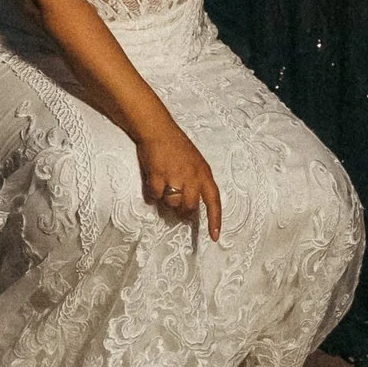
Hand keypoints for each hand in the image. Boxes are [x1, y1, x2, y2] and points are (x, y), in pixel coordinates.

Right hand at [136, 123, 222, 240]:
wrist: (158, 129)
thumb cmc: (176, 146)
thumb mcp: (195, 162)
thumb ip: (197, 182)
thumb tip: (191, 206)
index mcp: (204, 173)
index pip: (214, 200)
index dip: (215, 220)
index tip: (214, 237)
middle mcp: (192, 176)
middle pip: (189, 207)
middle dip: (181, 211)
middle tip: (175, 204)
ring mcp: (174, 176)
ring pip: (171, 204)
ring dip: (165, 200)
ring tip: (163, 185)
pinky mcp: (157, 176)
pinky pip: (155, 196)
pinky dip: (152, 194)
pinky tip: (152, 182)